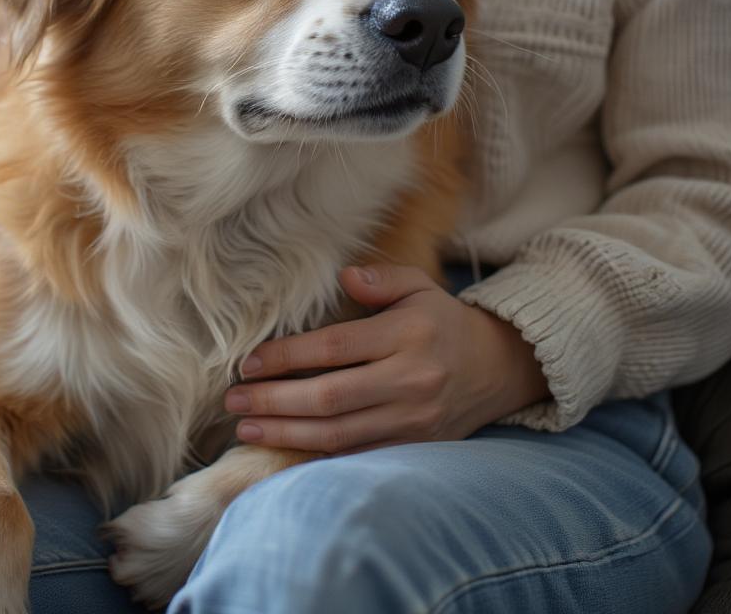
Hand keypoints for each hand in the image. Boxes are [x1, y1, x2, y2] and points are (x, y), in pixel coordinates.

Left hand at [224, 265, 548, 453]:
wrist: (497, 368)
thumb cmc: (443, 321)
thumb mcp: (419, 286)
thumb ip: (381, 278)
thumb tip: (344, 277)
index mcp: (408, 334)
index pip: (334, 348)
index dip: (287, 357)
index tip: (249, 362)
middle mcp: (410, 380)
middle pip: (330, 396)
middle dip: (275, 400)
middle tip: (233, 399)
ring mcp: (413, 419)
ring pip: (339, 432)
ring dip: (286, 432)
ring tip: (245, 426)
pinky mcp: (414, 445)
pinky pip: (357, 452)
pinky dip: (317, 452)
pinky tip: (282, 445)